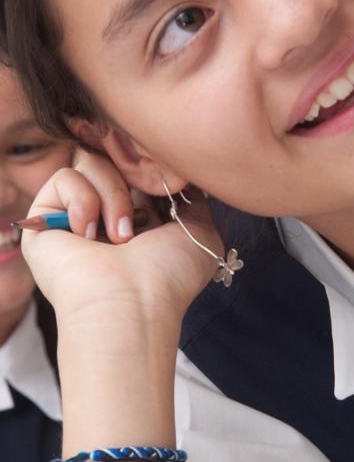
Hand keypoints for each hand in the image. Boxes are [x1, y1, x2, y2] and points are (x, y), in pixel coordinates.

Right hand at [21, 150, 222, 331]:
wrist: (131, 303)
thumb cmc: (169, 275)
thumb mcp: (200, 232)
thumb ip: (195, 199)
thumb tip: (184, 175)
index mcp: (138, 218)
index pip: (136, 169)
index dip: (149, 167)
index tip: (165, 182)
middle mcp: (104, 216)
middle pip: (113, 158)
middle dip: (133, 177)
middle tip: (144, 216)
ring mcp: (73, 217)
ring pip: (90, 163)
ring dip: (114, 196)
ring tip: (121, 237)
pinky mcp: (43, 219)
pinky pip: (65, 177)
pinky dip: (83, 201)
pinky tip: (88, 236)